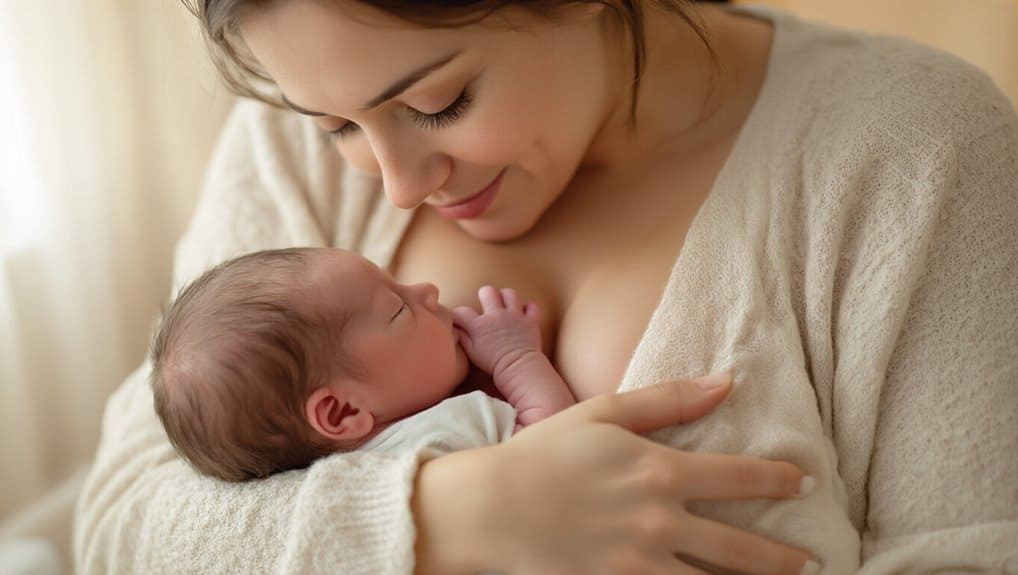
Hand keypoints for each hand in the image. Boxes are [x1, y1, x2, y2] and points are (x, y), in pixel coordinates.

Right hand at [413, 373, 817, 574]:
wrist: (490, 508)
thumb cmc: (546, 453)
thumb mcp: (605, 413)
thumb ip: (669, 399)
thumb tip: (726, 381)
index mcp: (659, 471)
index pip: (740, 478)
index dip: (779, 480)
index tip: (803, 482)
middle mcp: (659, 523)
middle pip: (741, 549)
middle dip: (783, 559)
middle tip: (808, 563)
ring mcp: (639, 565)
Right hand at [453, 286, 542, 376]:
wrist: (517, 369)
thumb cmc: (493, 364)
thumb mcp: (472, 353)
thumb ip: (463, 338)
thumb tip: (455, 328)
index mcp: (479, 325)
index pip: (462, 311)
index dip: (457, 314)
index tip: (459, 318)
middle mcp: (496, 315)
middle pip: (488, 291)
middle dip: (485, 295)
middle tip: (486, 304)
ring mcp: (515, 316)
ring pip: (510, 294)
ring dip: (507, 297)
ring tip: (505, 305)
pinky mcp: (530, 321)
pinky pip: (532, 306)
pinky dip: (529, 308)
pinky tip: (524, 313)